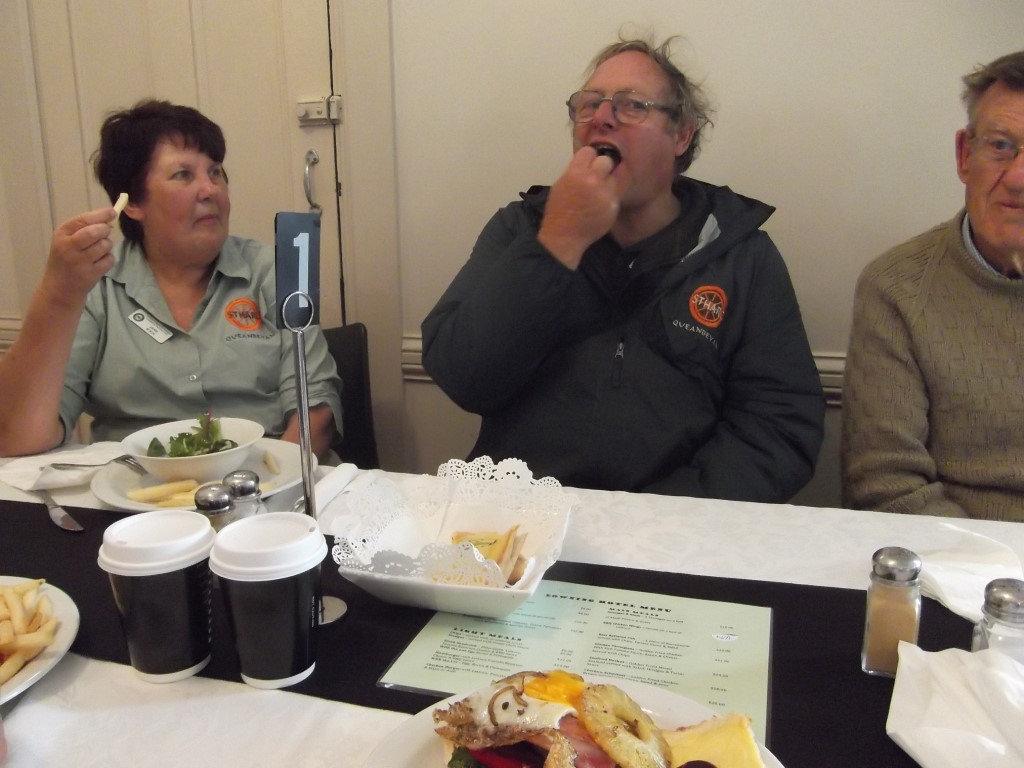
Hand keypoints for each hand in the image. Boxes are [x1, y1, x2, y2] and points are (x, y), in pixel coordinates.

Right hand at [40, 206, 118, 307]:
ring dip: (107, 245)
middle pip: (95, 232)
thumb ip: (84, 227)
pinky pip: (109, 259)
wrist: (60, 287)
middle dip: (105, 229)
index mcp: (61, 235)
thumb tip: (109, 217)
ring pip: (105, 245)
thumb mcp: (67, 239)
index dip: (101, 215)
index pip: (83, 220)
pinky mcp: (91, 274)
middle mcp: (68, 247)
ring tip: (98, 250)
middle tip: (105, 232)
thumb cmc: (66, 258)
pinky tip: (98, 262)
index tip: (112, 212)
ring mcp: (80, 262)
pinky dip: (108, 258)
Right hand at [538, 146, 618, 269]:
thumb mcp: (561, 184)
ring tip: (596, 196)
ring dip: (607, 185)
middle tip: (596, 178)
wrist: (564, 236)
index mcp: (575, 172)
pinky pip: (614, 196)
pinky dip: (609, 200)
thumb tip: (588, 162)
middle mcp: (592, 180)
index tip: (588, 164)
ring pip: (613, 179)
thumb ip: (575, 171)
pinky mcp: (613, 206)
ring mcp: (605, 194)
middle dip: (601, 168)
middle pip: (606, 161)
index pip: (590, 151)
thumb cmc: (559, 211)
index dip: (588, 158)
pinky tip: (599, 208)